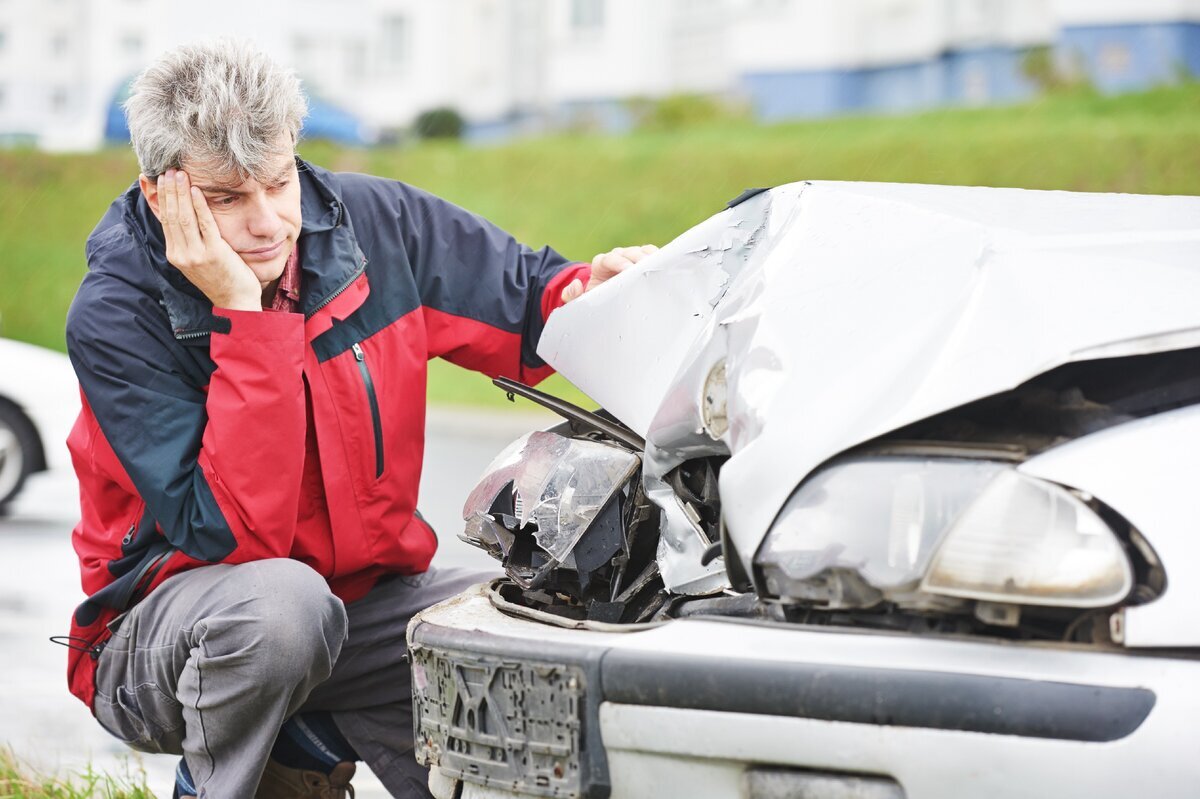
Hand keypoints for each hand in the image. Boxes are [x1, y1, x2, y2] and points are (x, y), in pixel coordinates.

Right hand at [158, 169, 261, 311]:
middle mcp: (181, 254)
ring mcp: (196, 254)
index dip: (160, 197)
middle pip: (171, 215)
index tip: (158, 178)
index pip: (163, 220)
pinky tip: (196, 190)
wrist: (236, 302)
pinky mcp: (214, 253)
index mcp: (175, 254)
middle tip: (168, 169)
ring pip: (183, 217)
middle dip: (168, 190)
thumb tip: (182, 216)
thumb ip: (188, 239)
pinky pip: (204, 224)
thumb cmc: (220, 278)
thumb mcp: (197, 258)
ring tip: (179, 173)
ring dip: (180, 193)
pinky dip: (199, 205)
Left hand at [561, 244, 658, 302]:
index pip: (608, 259)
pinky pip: (653, 254)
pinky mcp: (644, 261)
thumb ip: (573, 295)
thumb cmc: (597, 298)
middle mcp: (617, 257)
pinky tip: (667, 266)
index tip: (627, 270)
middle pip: (628, 253)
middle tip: (647, 268)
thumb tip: (576, 284)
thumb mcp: (584, 300)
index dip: (618, 262)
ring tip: (660, 265)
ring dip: (651, 257)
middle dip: (638, 259)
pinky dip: (660, 258)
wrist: (608, 298)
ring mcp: (632, 257)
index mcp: (601, 264)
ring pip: (642, 251)